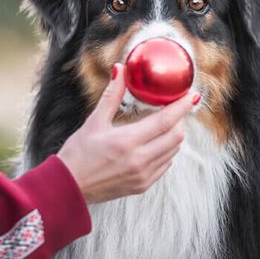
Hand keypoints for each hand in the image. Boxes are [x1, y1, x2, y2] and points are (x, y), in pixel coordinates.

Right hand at [57, 63, 198, 202]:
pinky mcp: (142, 185)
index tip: (191, 96)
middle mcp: (139, 160)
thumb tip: (121, 70)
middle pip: (176, 137)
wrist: (68, 187)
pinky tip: (155, 143)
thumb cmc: (78, 154)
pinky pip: (165, 165)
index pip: (165, 121)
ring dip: (174, 135)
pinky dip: (166, 151)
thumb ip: (112, 96)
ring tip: (165, 124)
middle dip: (179, 120)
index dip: (181, 107)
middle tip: (174, 109)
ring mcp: (143, 175)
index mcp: (127, 141)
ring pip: (173, 151)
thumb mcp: (94, 122)